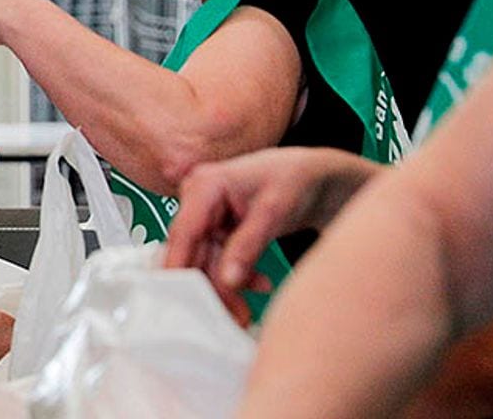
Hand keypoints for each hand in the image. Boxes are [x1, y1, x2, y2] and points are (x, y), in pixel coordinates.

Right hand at [163, 147, 385, 304]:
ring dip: (225, 287)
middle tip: (231, 315)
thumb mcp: (273, 213)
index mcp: (205, 184)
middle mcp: (198, 198)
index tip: (184, 299)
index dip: (180, 266)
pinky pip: (216, 260)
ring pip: (204, 261)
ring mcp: (206, 215)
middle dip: (210, 286)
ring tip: (246, 311)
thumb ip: (247, 246)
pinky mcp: (216, 229)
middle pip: (191, 252)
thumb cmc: (294, 179)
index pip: (183, 232)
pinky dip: (235, 276)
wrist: (313, 177)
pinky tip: (260, 283)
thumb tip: (228, 280)